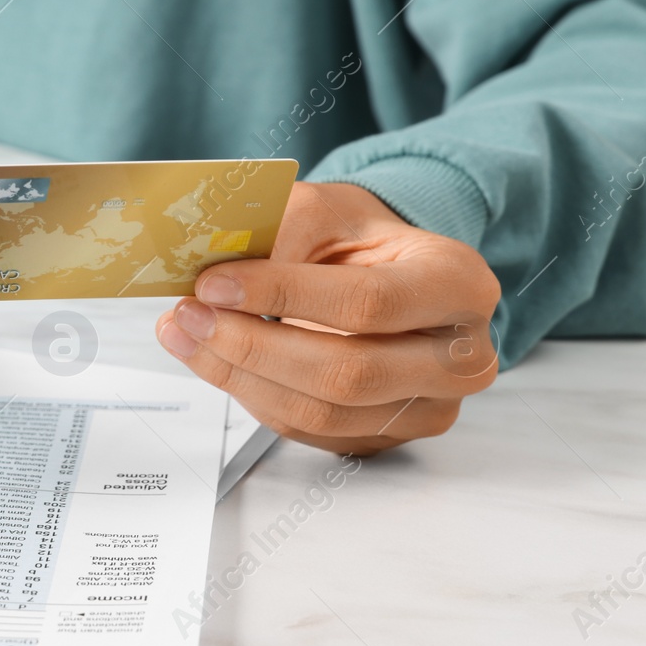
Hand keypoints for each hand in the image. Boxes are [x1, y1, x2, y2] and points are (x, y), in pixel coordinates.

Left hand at [156, 181, 499, 454]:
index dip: (284, 296)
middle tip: (187, 315)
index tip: (213, 284)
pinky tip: (217, 360)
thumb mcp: (319, 209)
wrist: (384, 269)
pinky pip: (310, 430)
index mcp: (457, 283)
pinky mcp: (388, 436)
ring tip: (185, 335)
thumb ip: (273, 235)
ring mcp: (429, 407)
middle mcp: (461, 356)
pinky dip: (253, 396)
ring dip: (240, 377)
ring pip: (324, 412)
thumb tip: (211, 275)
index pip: (367, 303)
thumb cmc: (355, 235)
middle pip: (349, 373)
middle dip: (253, 347)